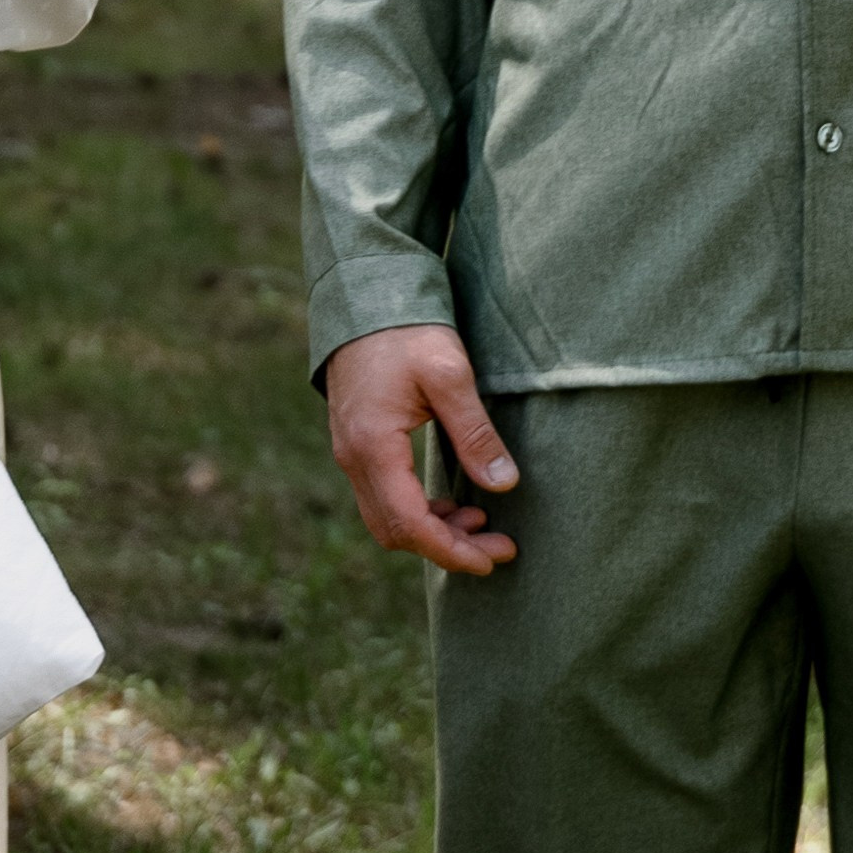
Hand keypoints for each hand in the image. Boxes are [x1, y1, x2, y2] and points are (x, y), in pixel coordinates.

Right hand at [325, 325, 519, 577]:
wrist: (364, 294)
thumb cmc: (407, 329)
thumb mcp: (450, 375)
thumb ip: (475, 433)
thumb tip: (503, 485)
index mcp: (373, 446)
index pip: (410, 523)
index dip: (452, 551)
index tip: (492, 558)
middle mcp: (352, 456)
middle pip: (395, 530)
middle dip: (446, 547)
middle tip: (497, 545)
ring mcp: (349, 450)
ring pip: (386, 516)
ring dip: (432, 530)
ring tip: (480, 522)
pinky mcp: (356, 441)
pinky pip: (382, 495)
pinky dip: (417, 509)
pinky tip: (450, 501)